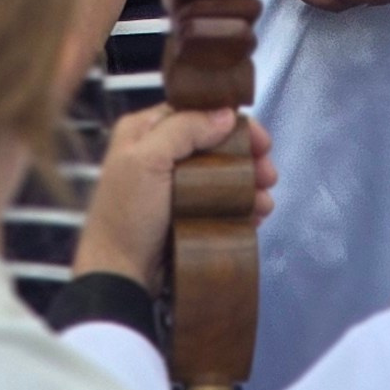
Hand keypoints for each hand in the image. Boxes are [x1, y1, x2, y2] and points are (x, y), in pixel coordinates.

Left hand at [71, 105, 277, 290]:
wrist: (120, 276)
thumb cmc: (129, 214)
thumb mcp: (148, 161)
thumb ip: (185, 130)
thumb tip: (226, 114)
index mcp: (144, 132)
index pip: (195, 113)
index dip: (230, 122)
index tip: (260, 139)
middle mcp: (158, 154)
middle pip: (213, 145)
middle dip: (246, 157)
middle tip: (269, 174)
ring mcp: (173, 188)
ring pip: (220, 176)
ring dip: (248, 185)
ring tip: (265, 202)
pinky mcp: (184, 216)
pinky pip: (219, 203)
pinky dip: (239, 207)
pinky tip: (255, 216)